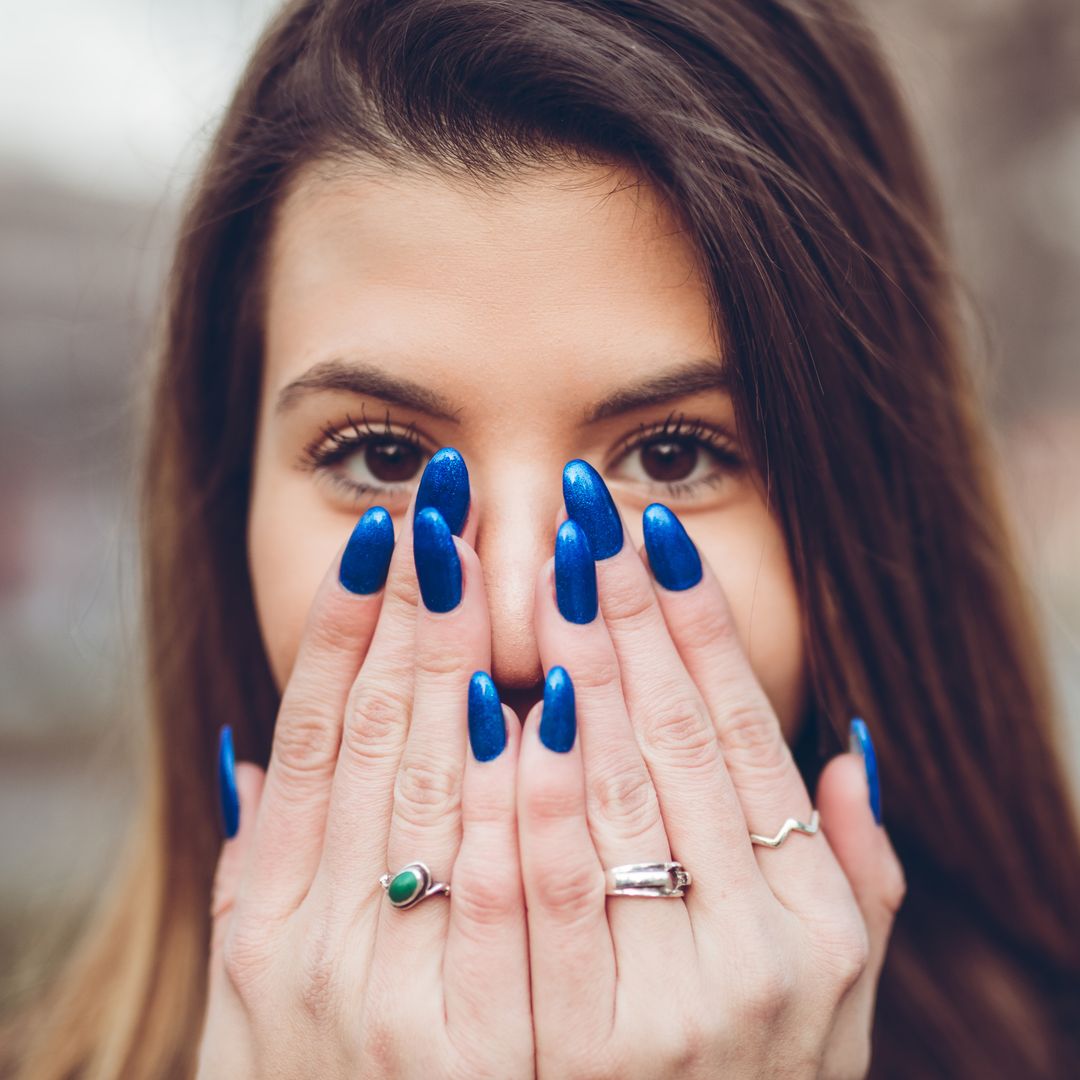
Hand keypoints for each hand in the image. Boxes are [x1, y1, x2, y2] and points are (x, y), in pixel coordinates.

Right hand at [198, 461, 532, 1077]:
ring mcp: (403, 1002)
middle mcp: (317, 949)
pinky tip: (548, 703)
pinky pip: (514, 896)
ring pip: (443, 791)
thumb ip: (268, 867)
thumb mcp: (259, 987)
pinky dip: (527, 795)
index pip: (312, 732)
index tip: (382, 531)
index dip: (341, 623)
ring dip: (475, 667)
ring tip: (509, 556)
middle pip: (377, 738)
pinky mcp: (497, 1056)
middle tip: (446, 503)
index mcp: (268, 917)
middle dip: (417, 609)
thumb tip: (261, 743)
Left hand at [517, 460, 905, 1078]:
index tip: (655, 533)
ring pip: (612, 797)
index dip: (700, 624)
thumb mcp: (838, 993)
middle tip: (588, 512)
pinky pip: (546, 897)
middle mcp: (753, 951)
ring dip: (574, 669)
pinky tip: (495, 701)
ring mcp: (667, 1002)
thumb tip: (853, 750)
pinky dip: (525, 794)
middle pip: (675, 742)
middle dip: (628, 614)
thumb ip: (856, 875)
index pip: (744, 734)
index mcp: (809, 917)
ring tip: (544, 568)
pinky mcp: (572, 1055)